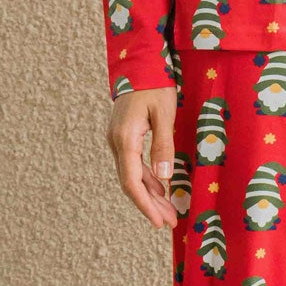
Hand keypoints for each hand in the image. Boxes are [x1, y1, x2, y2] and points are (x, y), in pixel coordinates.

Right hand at [107, 84, 179, 228]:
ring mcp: (117, 140)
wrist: (139, 64)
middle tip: (169, 222)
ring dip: (149, 194)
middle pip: (130, 184)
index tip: (158, 222)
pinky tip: (160, 189)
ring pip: (131, 176)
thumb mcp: (164, 114)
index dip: (145, 205)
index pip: (131, 182)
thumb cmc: (155, 85)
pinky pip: (133, 165)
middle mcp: (116, 143)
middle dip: (149, 205)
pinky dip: (147, 179)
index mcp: (125, 139)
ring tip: (168, 211)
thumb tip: (164, 178)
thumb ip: (163, 146)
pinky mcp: (122, 137)